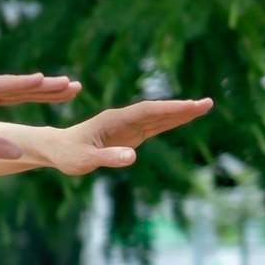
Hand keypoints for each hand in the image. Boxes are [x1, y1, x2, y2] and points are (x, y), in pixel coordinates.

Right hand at [0, 74, 83, 157]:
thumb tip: (19, 151)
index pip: (20, 97)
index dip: (45, 96)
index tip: (70, 95)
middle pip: (22, 89)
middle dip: (49, 89)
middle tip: (77, 87)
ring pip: (12, 85)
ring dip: (38, 84)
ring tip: (63, 83)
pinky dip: (15, 83)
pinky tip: (33, 80)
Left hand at [38, 98, 215, 174]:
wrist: (57, 149)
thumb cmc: (68, 154)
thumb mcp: (85, 160)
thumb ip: (107, 158)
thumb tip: (133, 157)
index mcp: (113, 120)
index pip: (146, 112)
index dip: (168, 109)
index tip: (189, 106)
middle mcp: (123, 119)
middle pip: (157, 111)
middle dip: (182, 108)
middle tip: (207, 103)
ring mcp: (128, 126)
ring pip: (159, 117)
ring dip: (180, 113)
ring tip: (204, 107)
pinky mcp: (130, 135)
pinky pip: (154, 127)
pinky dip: (171, 122)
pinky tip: (185, 118)